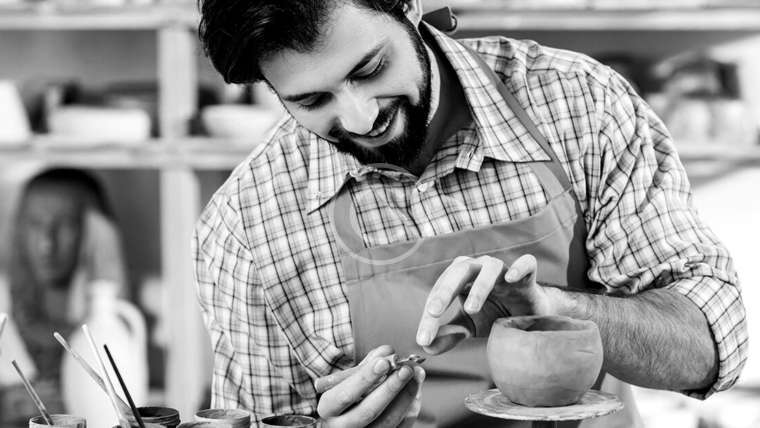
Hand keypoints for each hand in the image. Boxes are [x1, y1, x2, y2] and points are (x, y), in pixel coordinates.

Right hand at [316, 345, 424, 427]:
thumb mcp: (348, 377)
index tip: (385, 361)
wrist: (344, 420)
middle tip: (406, 369)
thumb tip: (388, 352)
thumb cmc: (345, 394)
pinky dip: (410, 408)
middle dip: (390, 388)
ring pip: (387, 421)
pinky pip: (400, 427)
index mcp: (328, 409)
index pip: (346, 394)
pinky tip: (415, 391)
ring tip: (416, 375)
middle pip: (368, 411)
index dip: (365, 378)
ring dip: (406, 396)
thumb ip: (367, 363)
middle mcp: (342, 427)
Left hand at [416, 254, 559, 353]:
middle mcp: (478, 267)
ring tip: (470, 308)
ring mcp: (503, 269)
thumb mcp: (469, 326)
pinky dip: (519, 268)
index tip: (423, 339)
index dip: (429, 317)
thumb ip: (449, 334)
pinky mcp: (527, 276)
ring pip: (489, 269)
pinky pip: (526, 264)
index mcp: (460, 277)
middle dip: (444, 292)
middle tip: (433, 312)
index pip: (440, 292)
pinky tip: (510, 278)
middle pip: (458, 272)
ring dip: (478, 287)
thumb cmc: (493, 313)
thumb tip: (426, 348)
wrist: (528, 314)